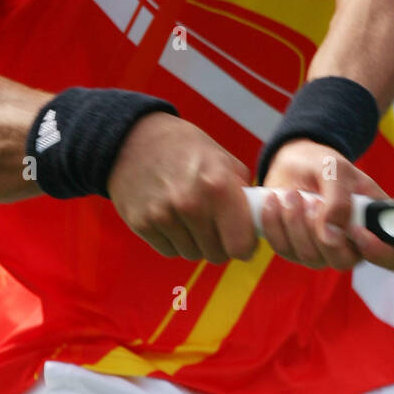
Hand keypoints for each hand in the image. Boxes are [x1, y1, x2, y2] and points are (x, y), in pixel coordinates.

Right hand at [107, 112, 255, 263]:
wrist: (133, 139)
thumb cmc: (184, 148)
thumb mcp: (221, 158)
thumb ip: (242, 192)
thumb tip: (259, 223)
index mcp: (217, 185)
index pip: (241, 244)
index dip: (245, 245)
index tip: (242, 238)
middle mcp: (190, 204)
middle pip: (216, 254)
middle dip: (220, 244)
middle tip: (216, 225)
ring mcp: (163, 216)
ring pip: (192, 254)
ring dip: (196, 242)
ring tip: (191, 216)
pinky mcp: (142, 224)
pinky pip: (169, 251)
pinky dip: (174, 241)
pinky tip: (172, 217)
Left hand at [260, 139, 393, 272]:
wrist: (294, 162)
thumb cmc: (324, 164)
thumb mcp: (335, 170)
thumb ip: (338, 201)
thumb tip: (331, 235)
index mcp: (376, 223)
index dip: (382, 254)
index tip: (357, 232)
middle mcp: (353, 243)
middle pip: (344, 261)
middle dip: (321, 231)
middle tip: (312, 201)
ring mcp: (324, 250)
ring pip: (310, 257)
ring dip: (296, 223)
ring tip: (292, 194)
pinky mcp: (296, 249)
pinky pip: (285, 250)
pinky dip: (276, 225)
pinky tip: (275, 202)